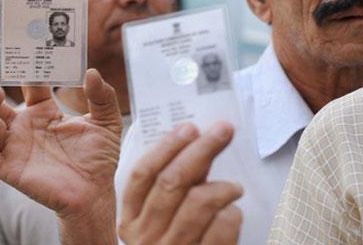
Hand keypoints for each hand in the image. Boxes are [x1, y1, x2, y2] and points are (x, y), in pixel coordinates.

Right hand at [0, 67, 122, 217]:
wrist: (97, 194)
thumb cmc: (99, 159)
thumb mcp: (107, 122)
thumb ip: (103, 97)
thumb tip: (91, 71)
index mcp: (43, 112)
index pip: (27, 85)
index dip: (26, 69)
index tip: (28, 54)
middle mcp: (24, 127)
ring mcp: (14, 147)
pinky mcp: (8, 169)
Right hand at [118, 122, 242, 244]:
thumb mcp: (157, 224)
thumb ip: (169, 191)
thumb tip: (194, 147)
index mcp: (129, 221)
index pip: (142, 175)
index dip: (167, 146)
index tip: (189, 128)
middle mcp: (145, 237)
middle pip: (172, 181)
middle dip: (201, 150)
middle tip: (222, 132)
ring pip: (198, 202)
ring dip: (222, 186)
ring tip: (233, 187)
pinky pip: (220, 230)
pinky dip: (232, 215)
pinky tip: (234, 213)